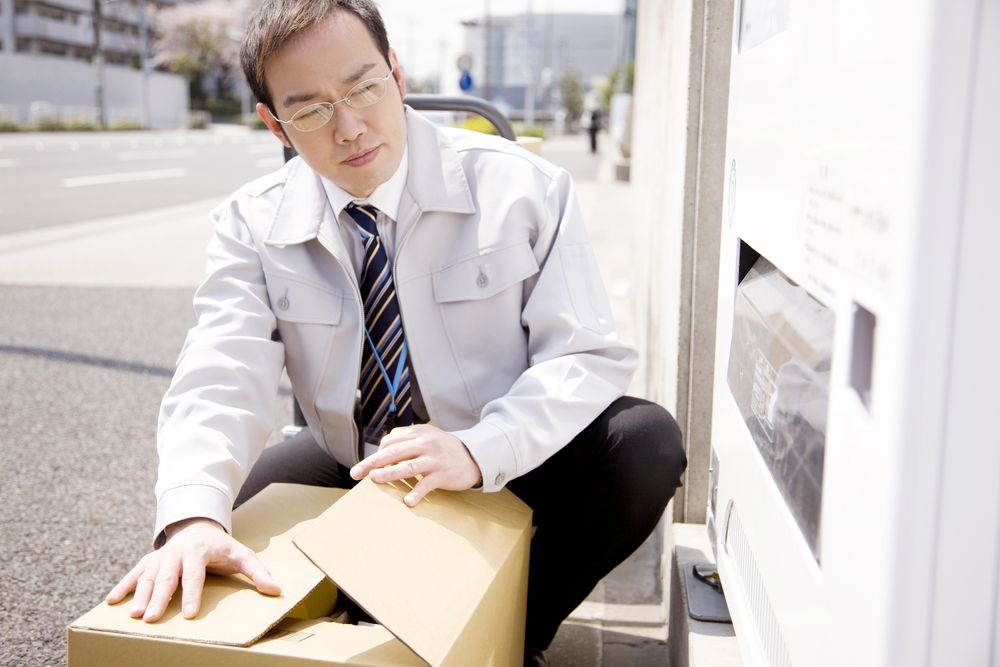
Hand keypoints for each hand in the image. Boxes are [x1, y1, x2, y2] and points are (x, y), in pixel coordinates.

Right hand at [105, 517, 279, 621]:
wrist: (198, 526)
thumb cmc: (222, 547)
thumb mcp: (242, 555)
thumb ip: (258, 573)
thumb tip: (276, 591)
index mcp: (199, 552)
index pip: (194, 576)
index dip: (191, 595)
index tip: (189, 615)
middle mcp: (176, 554)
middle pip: (166, 578)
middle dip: (159, 598)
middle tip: (152, 619)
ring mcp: (160, 557)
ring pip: (147, 576)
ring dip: (138, 595)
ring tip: (134, 615)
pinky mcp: (148, 561)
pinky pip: (132, 573)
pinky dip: (122, 586)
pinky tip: (112, 601)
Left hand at [349, 424, 482, 505]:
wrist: (474, 457)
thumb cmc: (444, 449)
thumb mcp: (427, 436)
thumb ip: (407, 438)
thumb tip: (382, 447)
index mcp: (418, 433)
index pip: (390, 441)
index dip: (376, 453)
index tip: (367, 466)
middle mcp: (425, 444)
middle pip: (393, 452)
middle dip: (372, 463)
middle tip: (356, 473)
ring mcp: (434, 459)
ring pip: (408, 466)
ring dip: (389, 473)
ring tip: (375, 479)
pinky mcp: (443, 474)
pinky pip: (427, 484)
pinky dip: (417, 492)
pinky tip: (408, 501)